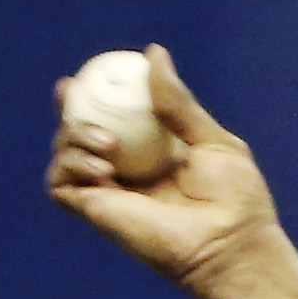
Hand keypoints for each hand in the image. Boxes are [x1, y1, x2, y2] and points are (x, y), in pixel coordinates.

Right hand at [46, 44, 279, 291]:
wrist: (232, 246)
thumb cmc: (236, 201)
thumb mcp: (214, 141)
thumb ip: (179, 102)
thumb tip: (153, 52)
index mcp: (155, 155)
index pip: (116, 119)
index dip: (96, 95)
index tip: (89, 74)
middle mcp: (129, 174)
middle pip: (80, 132)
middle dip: (69, 110)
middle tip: (69, 93)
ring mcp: (110, 194)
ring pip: (65, 153)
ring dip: (74, 136)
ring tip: (111, 147)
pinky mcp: (97, 214)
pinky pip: (60, 184)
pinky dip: (71, 166)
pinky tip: (103, 170)